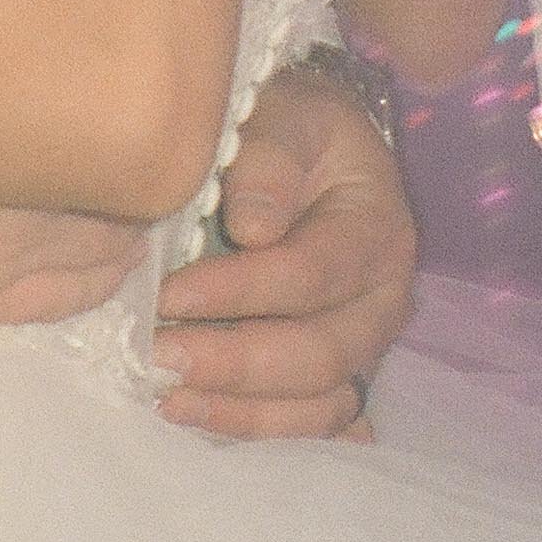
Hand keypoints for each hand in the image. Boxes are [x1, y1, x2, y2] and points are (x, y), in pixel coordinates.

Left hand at [151, 62, 414, 437]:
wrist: (314, 149)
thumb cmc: (294, 129)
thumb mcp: (286, 117)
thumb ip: (269, 160)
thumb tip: (253, 229)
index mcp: (377, 234)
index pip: (310, 275)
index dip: (240, 290)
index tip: (169, 292)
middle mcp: (382, 302)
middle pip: (319, 354)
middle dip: (235, 363)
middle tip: (160, 356)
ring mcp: (363, 347)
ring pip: (316, 402)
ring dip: (241, 410)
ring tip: (168, 398)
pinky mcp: (335, 374)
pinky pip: (305, 419)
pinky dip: (254, 425)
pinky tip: (198, 417)